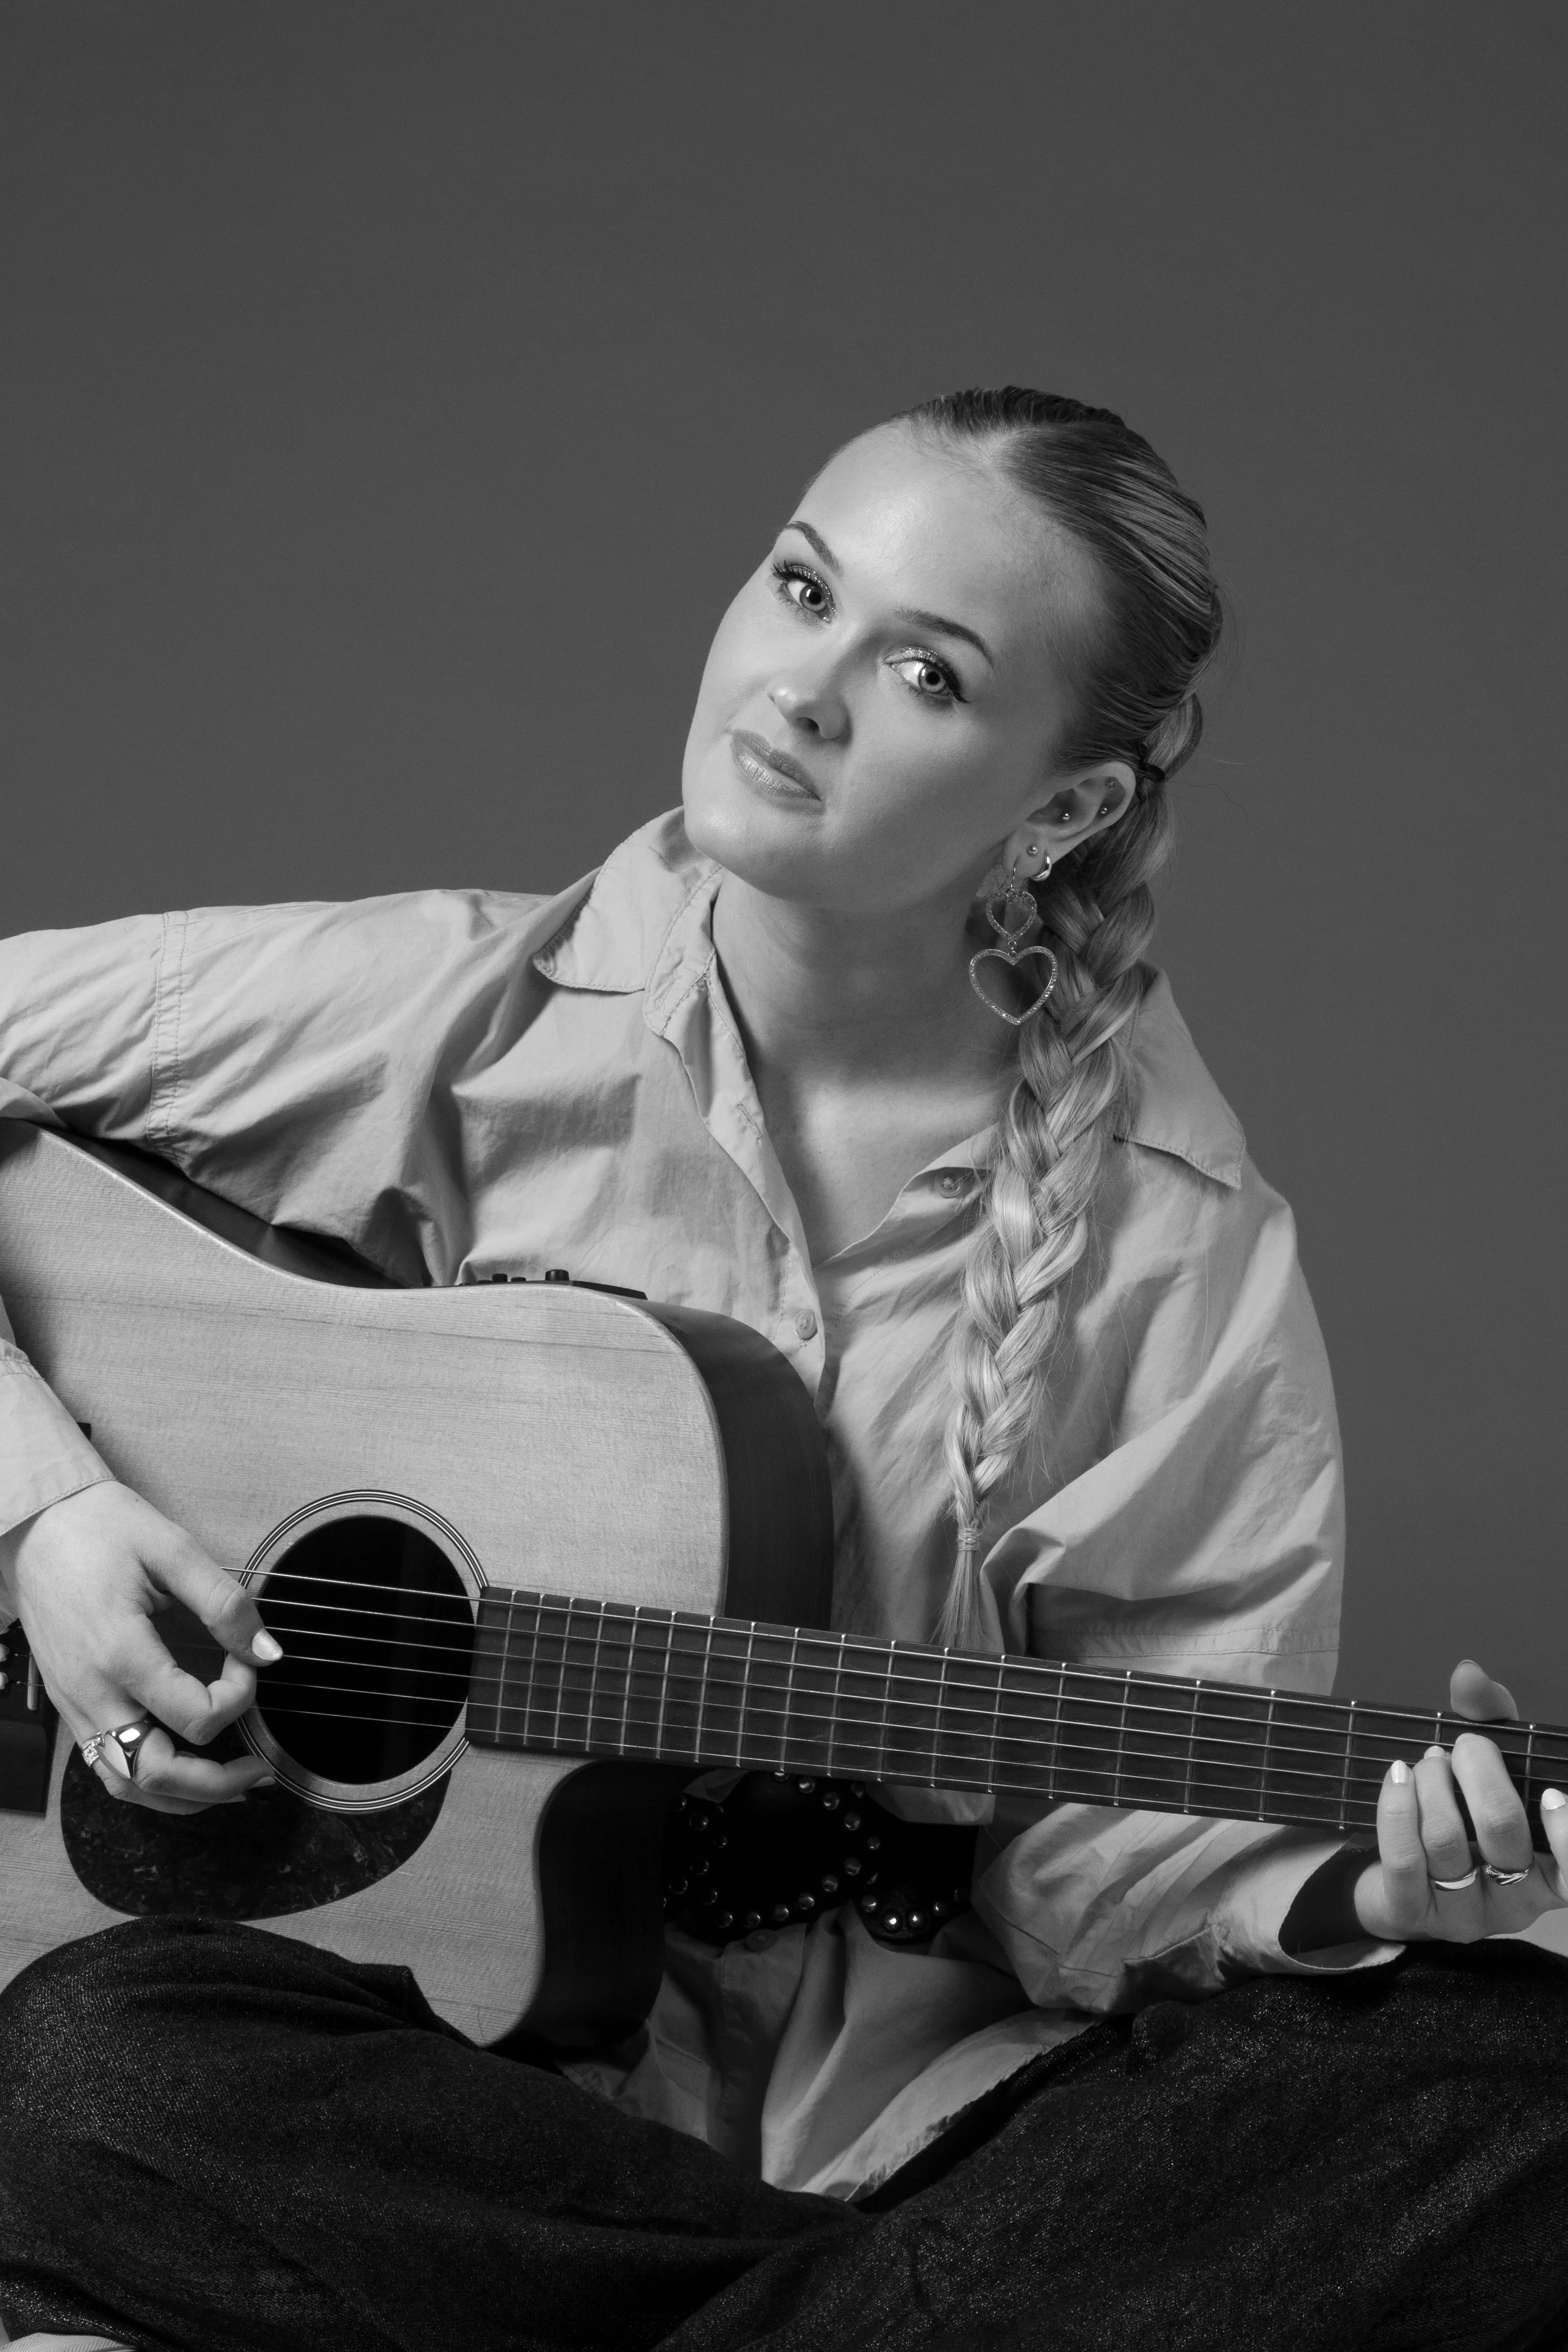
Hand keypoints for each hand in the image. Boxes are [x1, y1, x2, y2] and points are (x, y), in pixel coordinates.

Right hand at [3, 1481, 281, 1814]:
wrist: (36, 1526)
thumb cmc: (100, 1530)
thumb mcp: (172, 1549)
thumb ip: (224, 1603)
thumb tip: (269, 1652)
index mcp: (120, 1654)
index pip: (195, 1715)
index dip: (240, 1695)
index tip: (249, 1658)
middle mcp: (91, 1693)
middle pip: (155, 1774)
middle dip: (216, 1783)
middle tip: (259, 1767)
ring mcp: (75, 1705)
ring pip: (126, 1784)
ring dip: (182, 1795)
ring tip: (230, 1781)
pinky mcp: (70, 1705)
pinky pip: (107, 1766)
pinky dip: (148, 1781)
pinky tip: (183, 1766)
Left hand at [1351, 1658, 1567, 1942]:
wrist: (1399, 1878)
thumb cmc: (1464, 1815)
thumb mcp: (1487, 1767)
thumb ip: (1490, 1720)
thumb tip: (1468, 1674)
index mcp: (1550, 1873)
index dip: (1567, 1833)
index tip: (1549, 1791)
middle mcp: (1516, 1902)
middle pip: (1502, 1830)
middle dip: (1478, 1770)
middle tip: (1464, 1748)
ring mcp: (1465, 1914)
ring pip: (1447, 1839)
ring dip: (1432, 1783)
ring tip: (1429, 1763)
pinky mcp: (1415, 1914)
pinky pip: (1404, 1858)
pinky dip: (1398, 1806)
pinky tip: (1399, 1776)